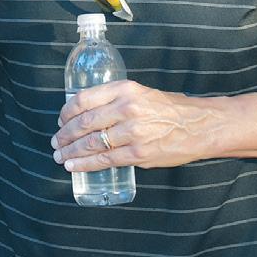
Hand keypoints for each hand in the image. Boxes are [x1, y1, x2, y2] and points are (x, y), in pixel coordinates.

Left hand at [51, 81, 227, 170]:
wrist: (200, 125)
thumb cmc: (170, 108)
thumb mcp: (141, 93)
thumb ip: (116, 101)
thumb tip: (88, 116)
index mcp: (124, 89)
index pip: (83, 99)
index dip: (66, 112)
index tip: (60, 120)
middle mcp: (126, 108)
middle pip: (84, 123)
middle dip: (65, 135)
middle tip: (56, 142)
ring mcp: (132, 132)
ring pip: (91, 143)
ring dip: (71, 152)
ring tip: (61, 156)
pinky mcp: (138, 154)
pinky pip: (105, 160)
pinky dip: (86, 164)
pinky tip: (74, 166)